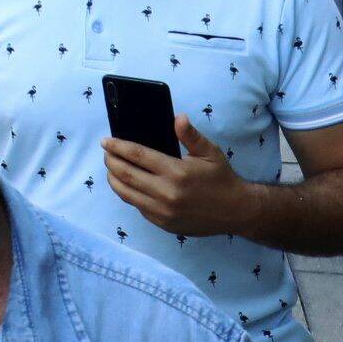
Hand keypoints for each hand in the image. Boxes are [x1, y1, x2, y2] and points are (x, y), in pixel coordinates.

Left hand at [102, 115, 250, 237]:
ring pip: (126, 193)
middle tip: (106, 153)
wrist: (236, 211)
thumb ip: (190, 135)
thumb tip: (178, 117)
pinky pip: (137, 206)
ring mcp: (162, 211)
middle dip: (111, 161)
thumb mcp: (210, 152)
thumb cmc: (221, 178)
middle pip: (125, 175)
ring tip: (111, 168)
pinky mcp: (162, 223)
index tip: (106, 141)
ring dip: (113, 179)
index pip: (137, 156)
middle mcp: (166, 193)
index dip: (118, 147)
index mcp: (176, 172)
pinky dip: (128, 193)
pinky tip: (127, 184)